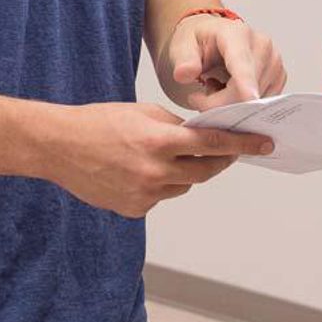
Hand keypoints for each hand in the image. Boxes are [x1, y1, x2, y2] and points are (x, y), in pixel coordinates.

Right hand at [43, 102, 272, 218]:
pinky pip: (160, 197)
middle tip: (226, 152)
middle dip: (219, 160)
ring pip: (183, 186)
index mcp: (159, 140)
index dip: (242, 144)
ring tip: (158, 156)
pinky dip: (158, 184)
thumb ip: (174, 126)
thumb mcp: (141, 113)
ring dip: (183, 172)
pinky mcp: (134, 209)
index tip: (264, 145)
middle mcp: (155, 171)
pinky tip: (134, 171)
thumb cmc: (97, 123)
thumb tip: (200, 138)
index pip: (213, 143)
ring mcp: (145, 194)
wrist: (58, 147)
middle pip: (205, 171)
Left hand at [168, 15, 287, 109]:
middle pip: (245, 90)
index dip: (245, 82)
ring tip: (215, 86)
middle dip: (219, 103)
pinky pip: (261, 103)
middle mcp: (262, 45)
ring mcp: (274, 61)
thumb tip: (185, 73)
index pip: (241, 62)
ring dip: (230, 104)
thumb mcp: (181, 46)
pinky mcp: (279, 76)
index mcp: (236, 33)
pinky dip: (243, 104)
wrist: (211, 36)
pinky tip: (230, 90)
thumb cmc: (199, 40)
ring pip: (253, 101)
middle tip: (198, 97)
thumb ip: (184, 60)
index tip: (249, 99)